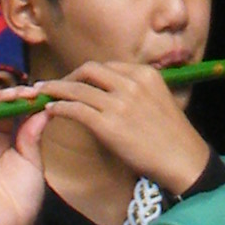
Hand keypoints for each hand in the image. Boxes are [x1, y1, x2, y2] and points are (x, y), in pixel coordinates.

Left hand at [37, 61, 210, 196]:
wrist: (182, 158)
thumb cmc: (171, 135)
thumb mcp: (159, 99)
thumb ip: (136, 90)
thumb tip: (110, 92)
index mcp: (146, 74)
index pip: (107, 66)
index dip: (87, 74)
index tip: (75, 81)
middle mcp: (132, 83)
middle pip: (89, 70)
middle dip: (68, 77)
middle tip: (54, 87)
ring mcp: (120, 103)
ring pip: (78, 88)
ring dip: (56, 90)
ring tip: (42, 95)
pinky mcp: (108, 125)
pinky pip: (76, 109)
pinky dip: (60, 107)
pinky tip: (52, 111)